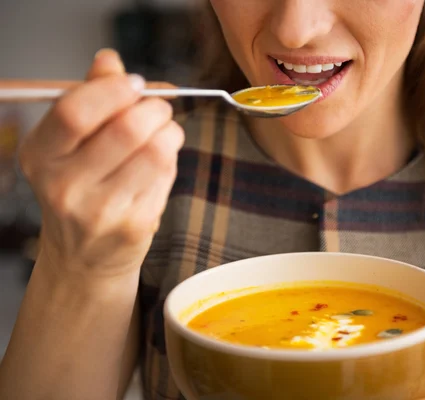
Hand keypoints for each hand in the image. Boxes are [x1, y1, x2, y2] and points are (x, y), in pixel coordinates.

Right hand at [18, 49, 183, 278]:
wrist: (84, 258)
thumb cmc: (81, 191)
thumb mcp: (70, 145)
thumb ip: (90, 97)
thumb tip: (109, 59)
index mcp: (41, 156)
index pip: (76, 111)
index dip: (114, 90)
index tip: (134, 84)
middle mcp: (64, 186)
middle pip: (126, 129)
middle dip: (155, 109)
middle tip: (159, 108)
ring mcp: (100, 210)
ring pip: (156, 151)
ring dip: (170, 132)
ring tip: (164, 133)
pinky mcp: (134, 226)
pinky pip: (167, 175)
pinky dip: (172, 160)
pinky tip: (160, 164)